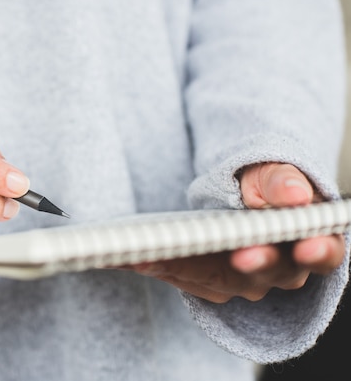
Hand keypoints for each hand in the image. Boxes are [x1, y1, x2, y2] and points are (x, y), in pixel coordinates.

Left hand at [133, 163, 345, 302]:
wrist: (243, 197)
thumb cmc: (265, 184)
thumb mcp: (273, 173)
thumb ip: (281, 181)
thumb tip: (295, 194)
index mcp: (310, 241)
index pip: (322, 252)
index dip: (317, 251)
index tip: (307, 246)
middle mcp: (281, 271)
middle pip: (262, 273)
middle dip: (239, 264)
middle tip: (231, 254)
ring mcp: (245, 282)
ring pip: (216, 281)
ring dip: (182, 268)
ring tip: (146, 254)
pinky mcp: (213, 284)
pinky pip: (188, 280)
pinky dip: (162, 267)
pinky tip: (134, 256)